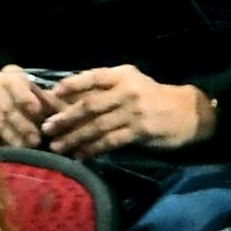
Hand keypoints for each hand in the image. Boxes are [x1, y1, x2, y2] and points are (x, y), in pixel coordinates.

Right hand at [0, 64, 46, 149]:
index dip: (26, 99)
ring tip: (23, 149)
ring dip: (11, 138)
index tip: (37, 112)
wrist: (1, 105)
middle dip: (22, 126)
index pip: (17, 86)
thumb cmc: (29, 102)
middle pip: (7, 108)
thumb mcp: (40, 97)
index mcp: (11, 73)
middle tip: (34, 141)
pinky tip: (7, 151)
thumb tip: (54, 115)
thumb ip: (48, 103)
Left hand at [41, 66, 213, 158]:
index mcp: (123, 75)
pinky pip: (109, 141)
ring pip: (97, 125)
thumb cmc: (149, 99)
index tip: (53, 93)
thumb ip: (103, 90)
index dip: (72, 84)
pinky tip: (79, 156)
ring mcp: (134, 111)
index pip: (94, 76)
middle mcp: (128, 90)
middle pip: (90, 104)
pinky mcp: (139, 130)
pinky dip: (91, 149)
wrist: (184, 112)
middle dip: (65, 118)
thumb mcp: (129, 85)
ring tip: (56, 146)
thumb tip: (65, 99)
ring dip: (74, 137)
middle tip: (46, 129)